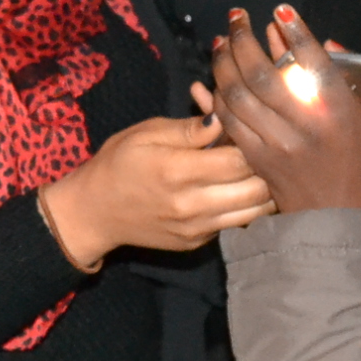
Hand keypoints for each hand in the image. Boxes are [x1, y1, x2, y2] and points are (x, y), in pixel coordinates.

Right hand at [42, 114, 274, 266]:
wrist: (94, 212)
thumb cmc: (118, 163)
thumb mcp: (147, 133)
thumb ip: (190, 128)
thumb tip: (225, 117)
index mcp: (177, 171)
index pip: (239, 159)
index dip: (253, 142)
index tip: (251, 128)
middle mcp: (192, 205)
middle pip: (257, 188)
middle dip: (266, 166)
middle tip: (263, 148)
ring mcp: (198, 229)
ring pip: (255, 211)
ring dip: (264, 189)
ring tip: (261, 169)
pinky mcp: (198, 243)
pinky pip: (236, 223)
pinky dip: (246, 206)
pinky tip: (238, 188)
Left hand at [191, 4, 360, 213]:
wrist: (335, 220)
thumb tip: (332, 45)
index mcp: (339, 112)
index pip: (312, 61)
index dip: (294, 31)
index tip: (280, 10)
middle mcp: (304, 124)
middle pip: (263, 72)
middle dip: (244, 38)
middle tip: (237, 17)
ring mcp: (275, 142)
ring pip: (238, 93)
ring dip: (224, 62)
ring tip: (220, 40)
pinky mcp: (255, 157)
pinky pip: (228, 119)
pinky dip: (218, 95)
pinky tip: (216, 77)